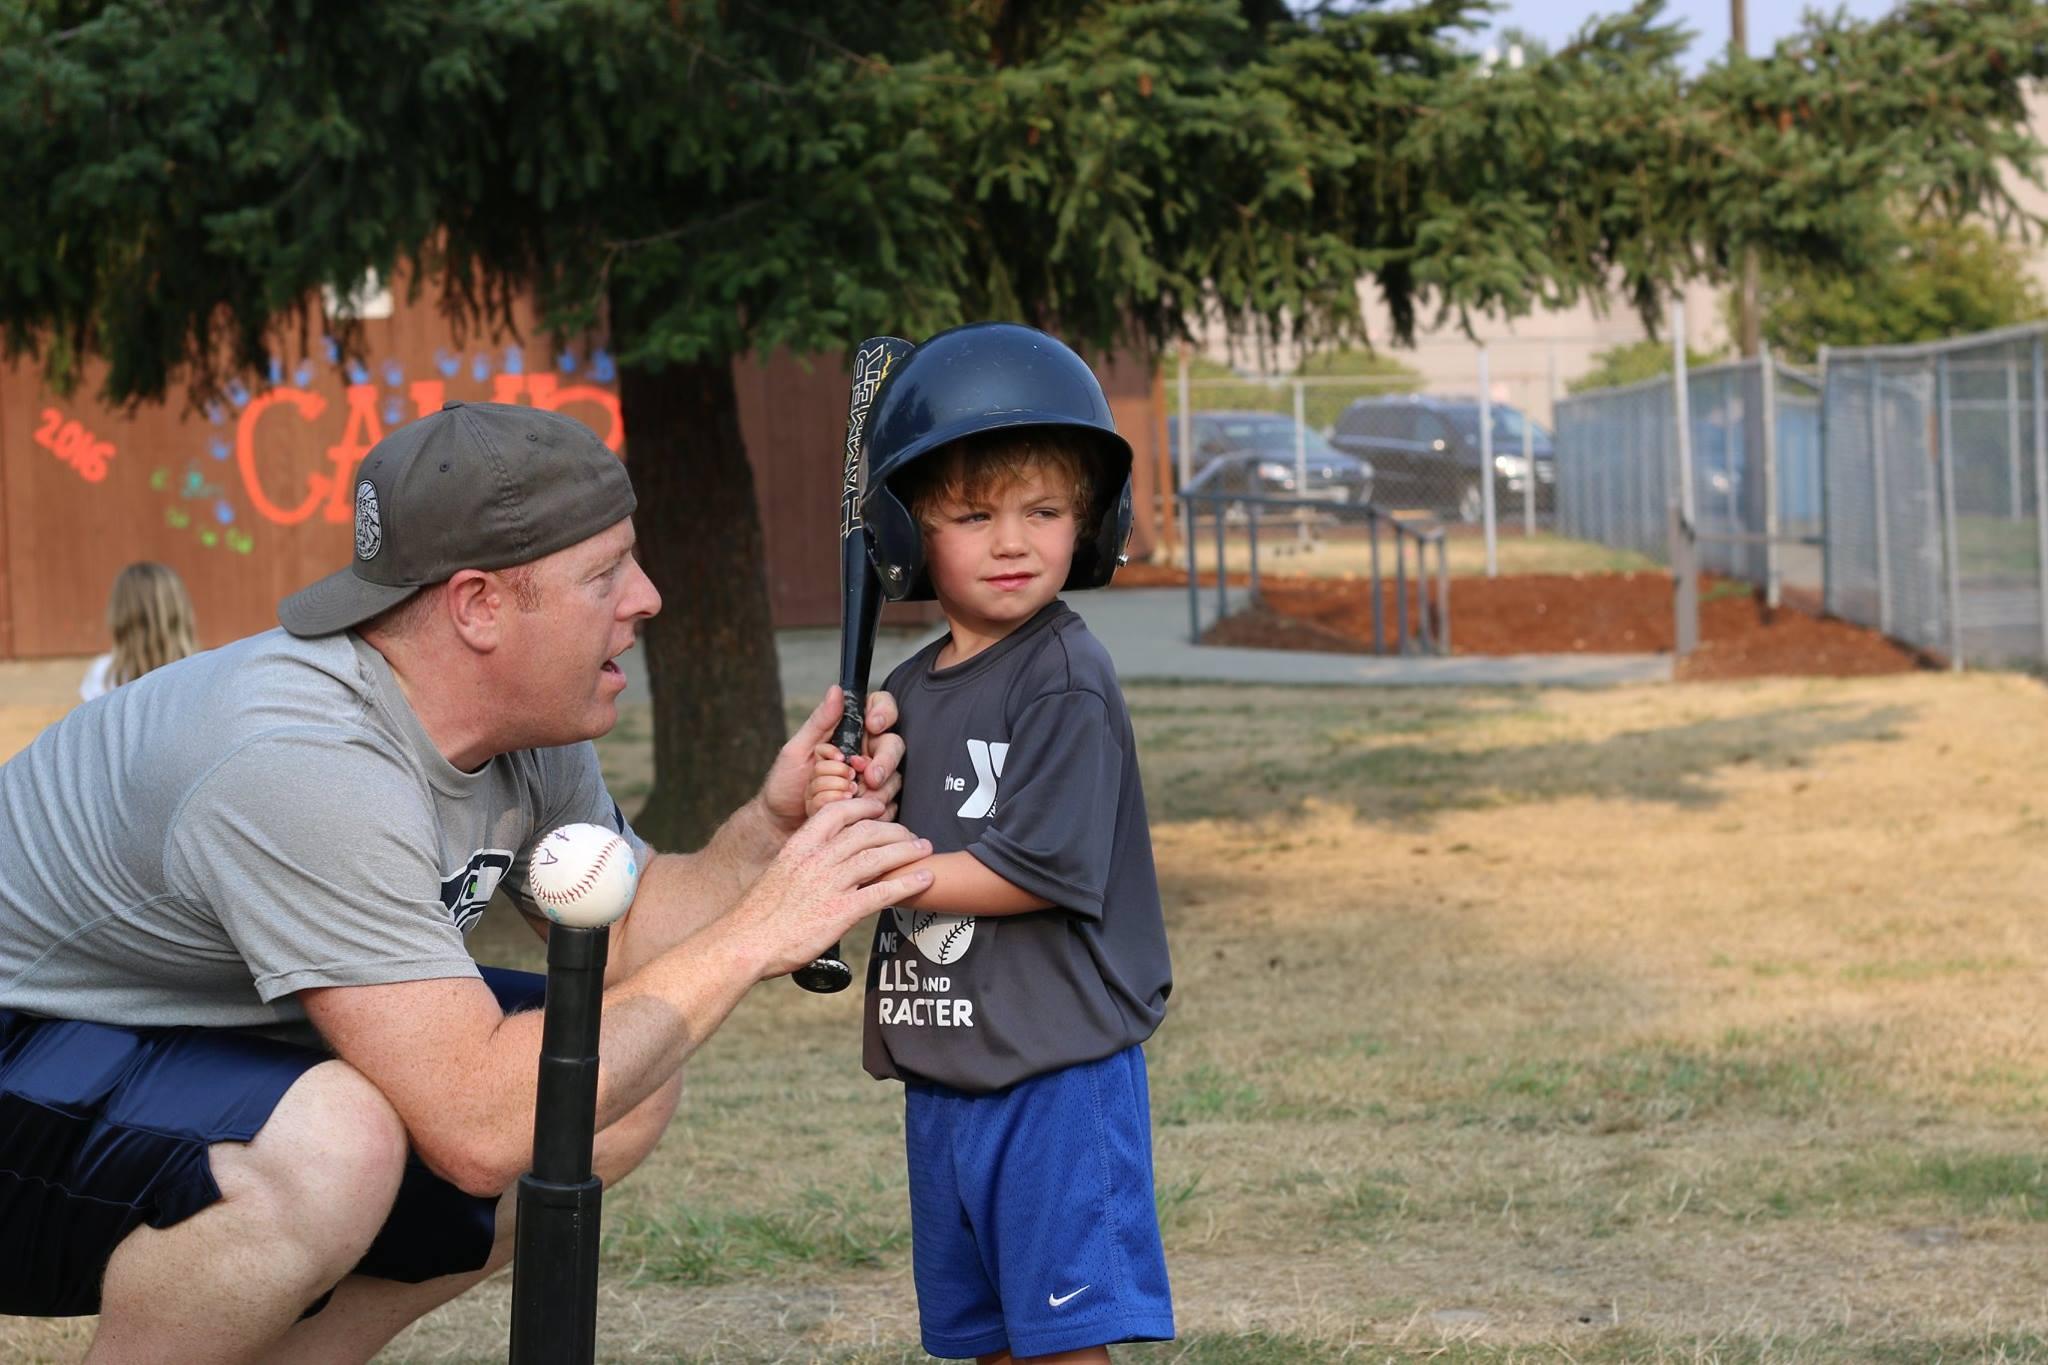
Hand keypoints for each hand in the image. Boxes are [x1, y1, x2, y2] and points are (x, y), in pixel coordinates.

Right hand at [727, 797, 930, 979]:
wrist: (744, 943)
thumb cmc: (757, 917)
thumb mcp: (776, 876)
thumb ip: (801, 867)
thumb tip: (818, 868)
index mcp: (798, 847)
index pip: (835, 812)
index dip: (862, 806)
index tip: (878, 806)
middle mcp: (816, 860)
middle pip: (864, 832)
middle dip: (892, 830)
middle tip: (910, 833)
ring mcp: (829, 884)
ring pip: (877, 857)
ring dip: (906, 850)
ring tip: (924, 849)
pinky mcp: (841, 911)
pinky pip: (883, 892)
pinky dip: (907, 883)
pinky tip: (924, 879)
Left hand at [762, 687, 903, 831]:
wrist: (781, 824)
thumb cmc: (786, 783)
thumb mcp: (797, 749)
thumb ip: (820, 721)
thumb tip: (836, 690)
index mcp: (851, 732)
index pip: (881, 709)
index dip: (884, 713)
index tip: (873, 725)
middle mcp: (867, 753)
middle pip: (894, 745)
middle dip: (885, 761)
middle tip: (870, 777)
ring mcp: (874, 781)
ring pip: (894, 778)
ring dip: (876, 791)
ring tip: (850, 799)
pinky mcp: (875, 806)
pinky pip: (889, 806)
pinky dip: (871, 810)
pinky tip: (854, 813)